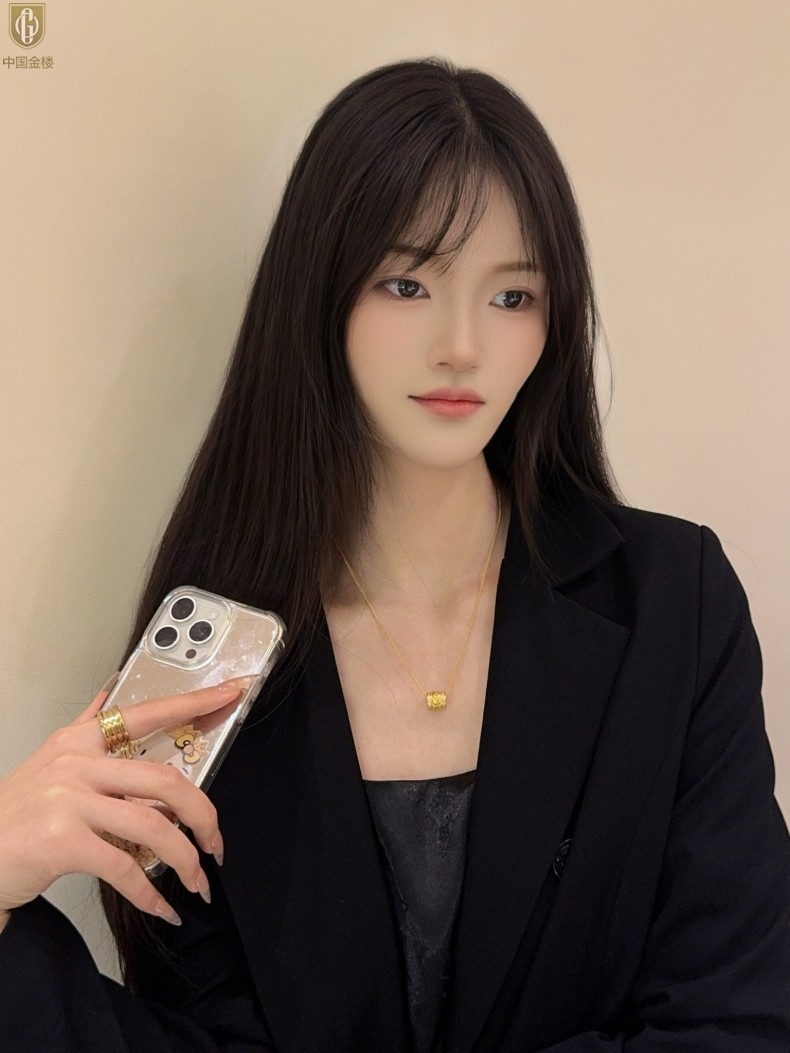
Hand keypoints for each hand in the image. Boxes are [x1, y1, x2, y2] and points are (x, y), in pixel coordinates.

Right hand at [0, 676, 253, 928]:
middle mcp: (77, 763)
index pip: (148, 712)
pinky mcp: (62, 842)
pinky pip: (125, 868)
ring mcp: (69, 801)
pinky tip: (165, 909)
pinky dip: (151, 895)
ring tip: (198, 883)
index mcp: (81, 740)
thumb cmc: (14, 813)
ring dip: (185, 860)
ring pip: (154, 826)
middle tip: (218, 843)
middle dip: (204, 814)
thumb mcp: (48, 760)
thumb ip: (85, 725)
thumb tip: (112, 688)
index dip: (196, 701)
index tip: (234, 691)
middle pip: (165, 780)